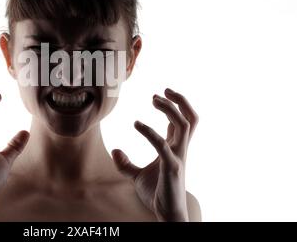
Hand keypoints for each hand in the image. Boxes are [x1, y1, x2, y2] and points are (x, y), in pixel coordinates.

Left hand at [112, 88, 198, 221]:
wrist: (167, 214)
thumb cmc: (157, 193)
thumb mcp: (136, 176)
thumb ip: (125, 164)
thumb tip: (114, 150)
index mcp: (175, 148)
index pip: (181, 122)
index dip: (173, 105)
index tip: (158, 94)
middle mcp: (180, 150)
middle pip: (190, 118)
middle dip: (180, 100)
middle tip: (162, 91)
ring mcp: (178, 157)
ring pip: (184, 125)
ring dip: (170, 109)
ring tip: (154, 99)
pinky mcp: (172, 167)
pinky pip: (162, 144)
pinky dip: (150, 131)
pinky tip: (136, 124)